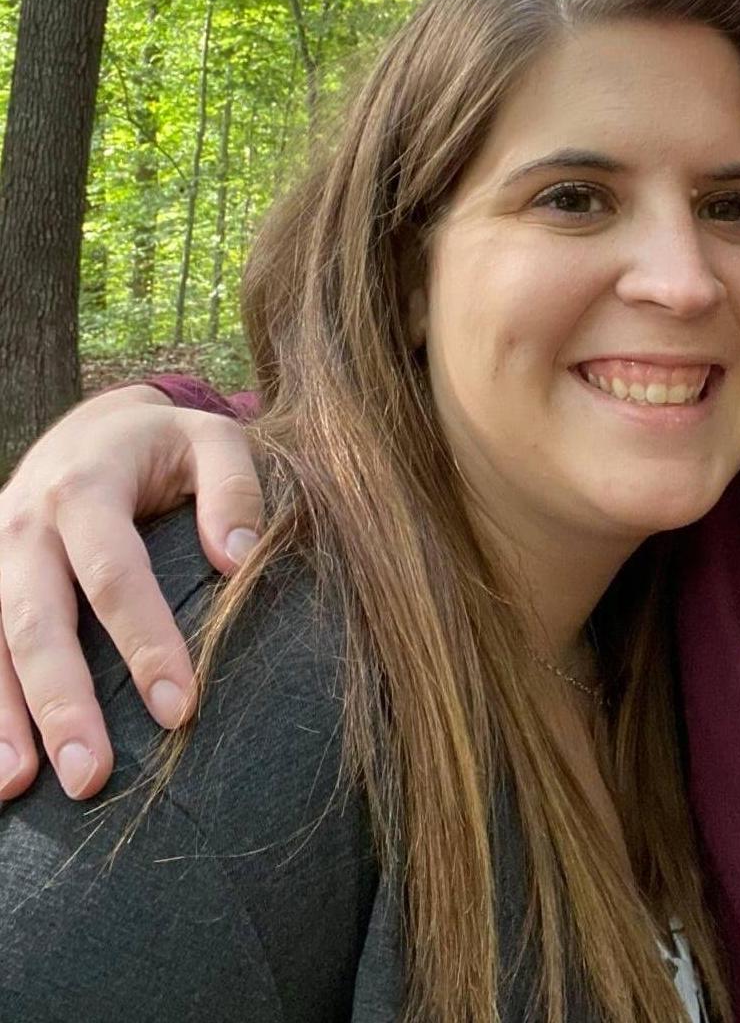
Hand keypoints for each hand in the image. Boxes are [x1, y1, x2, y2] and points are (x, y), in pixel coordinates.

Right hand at [0, 386, 262, 800]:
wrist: (89, 428)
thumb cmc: (164, 446)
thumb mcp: (211, 440)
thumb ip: (233, 490)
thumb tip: (241, 558)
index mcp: (85, 489)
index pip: (115, 576)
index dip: (145, 642)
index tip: (179, 708)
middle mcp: (23, 525)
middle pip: (37, 624)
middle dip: (62, 705)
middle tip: (92, 776)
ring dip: (1, 720)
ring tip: (19, 786)